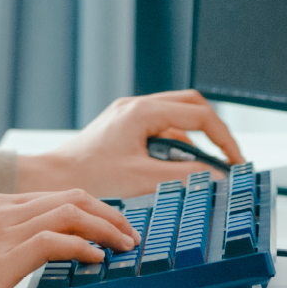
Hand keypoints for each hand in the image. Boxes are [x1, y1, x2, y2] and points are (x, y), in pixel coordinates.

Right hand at [0, 189, 135, 287]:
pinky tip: (97, 258)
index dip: (91, 207)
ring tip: (125, 244)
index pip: (57, 196)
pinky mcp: (4, 255)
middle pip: (73, 197)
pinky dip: (83, 246)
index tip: (111, 222)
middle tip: (130, 231)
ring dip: (106, 228)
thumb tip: (21, 252)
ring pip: (72, 213)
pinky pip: (56, 241)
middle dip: (109, 212)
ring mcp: (5, 229)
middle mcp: (5, 209)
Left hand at [14, 90, 247, 197]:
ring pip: (175, 120)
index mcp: (143, 111)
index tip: (236, 162)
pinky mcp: (121, 130)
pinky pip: (159, 131)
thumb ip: (185, 177)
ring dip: (192, 142)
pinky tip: (172, 172)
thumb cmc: (88, 178)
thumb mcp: (143, 179)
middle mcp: (136, 107)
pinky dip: (173, 148)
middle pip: (191, 107)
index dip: (224, 139)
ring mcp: (127, 116)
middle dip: (213, 132)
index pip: (201, 115)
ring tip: (200, 171)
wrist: (50, 181)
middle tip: (227, 158)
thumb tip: (218, 178)